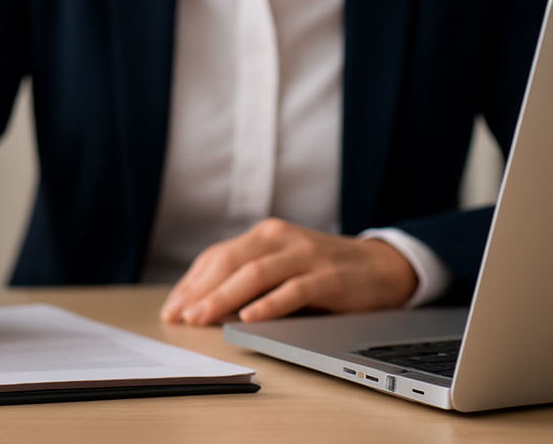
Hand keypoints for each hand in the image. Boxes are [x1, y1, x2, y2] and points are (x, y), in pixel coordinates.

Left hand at [159, 218, 416, 324]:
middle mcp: (281, 238)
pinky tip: (250, 317)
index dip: (191, 283)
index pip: (217, 256)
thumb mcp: (282, 266)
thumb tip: (202, 305)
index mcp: (264, 234)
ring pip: (256, 274)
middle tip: (179, 316)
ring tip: (202, 318)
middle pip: (230, 262)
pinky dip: (269, 305)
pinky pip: (293, 290)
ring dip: (224, 297)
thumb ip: (249, 278)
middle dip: (200, 291)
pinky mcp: (328, 277)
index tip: (172, 308)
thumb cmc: (322, 270)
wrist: (380, 266)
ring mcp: (305, 255)